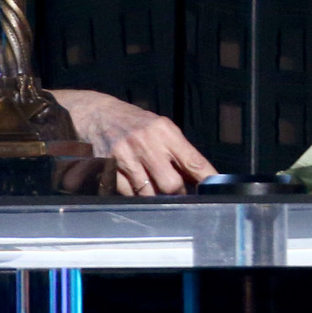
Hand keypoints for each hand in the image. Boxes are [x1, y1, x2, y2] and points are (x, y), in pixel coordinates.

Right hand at [49, 89, 213, 196]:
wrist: (97, 114)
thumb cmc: (135, 124)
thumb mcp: (161, 128)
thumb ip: (179, 151)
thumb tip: (200, 178)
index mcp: (165, 132)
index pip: (193, 161)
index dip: (207, 179)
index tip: (214, 191)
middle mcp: (146, 143)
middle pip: (171, 185)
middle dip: (177, 194)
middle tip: (177, 193)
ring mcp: (126, 157)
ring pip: (149, 194)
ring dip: (155, 197)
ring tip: (154, 189)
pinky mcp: (108, 169)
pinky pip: (127, 194)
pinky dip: (134, 195)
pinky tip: (134, 185)